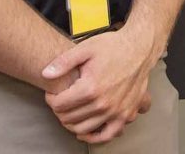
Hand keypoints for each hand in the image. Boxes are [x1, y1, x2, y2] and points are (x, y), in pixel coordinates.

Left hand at [42, 23, 160, 142]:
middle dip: (60, 111)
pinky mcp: (126, 114)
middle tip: (61, 101)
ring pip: (84, 129)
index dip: (51, 99)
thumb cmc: (114, 46)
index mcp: (90, 88)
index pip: (59, 105)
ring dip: (72, 123)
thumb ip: (64, 62)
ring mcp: (115, 111)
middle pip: (69, 118)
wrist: (139, 48)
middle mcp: (103, 103)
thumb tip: (45, 74)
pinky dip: (94, 137)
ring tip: (71, 112)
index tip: (52, 93)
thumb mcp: (86, 48)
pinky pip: (107, 135)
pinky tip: (86, 132)